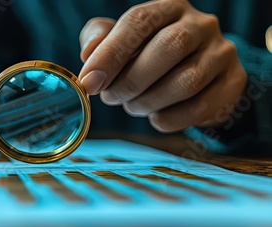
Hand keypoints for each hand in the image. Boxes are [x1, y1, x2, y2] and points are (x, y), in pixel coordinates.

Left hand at [79, 0, 246, 132]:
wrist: (194, 73)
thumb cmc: (147, 54)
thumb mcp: (120, 40)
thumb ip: (100, 40)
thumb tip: (89, 54)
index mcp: (169, 7)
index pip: (141, 21)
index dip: (111, 53)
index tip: (90, 81)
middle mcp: (201, 24)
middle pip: (170, 47)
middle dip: (132, 80)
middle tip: (111, 98)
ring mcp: (222, 53)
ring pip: (187, 81)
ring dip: (149, 102)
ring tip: (133, 106)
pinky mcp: (233, 83)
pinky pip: (201, 108)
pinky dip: (169, 119)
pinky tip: (156, 116)